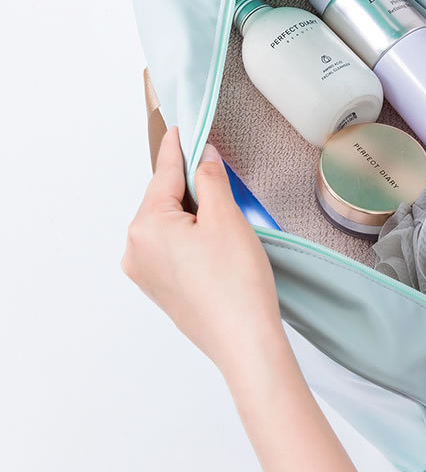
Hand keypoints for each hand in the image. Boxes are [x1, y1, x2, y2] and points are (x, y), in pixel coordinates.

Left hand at [122, 127, 283, 377]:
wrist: (244, 342)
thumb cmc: (236, 284)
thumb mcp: (227, 218)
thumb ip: (210, 180)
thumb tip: (202, 158)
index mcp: (145, 226)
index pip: (162, 175)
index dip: (177, 149)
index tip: (179, 129)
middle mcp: (135, 250)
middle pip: (164, 201)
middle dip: (190, 187)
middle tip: (219, 176)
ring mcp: (145, 274)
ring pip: (168, 227)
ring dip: (193, 216)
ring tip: (226, 221)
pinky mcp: (160, 290)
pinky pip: (171, 250)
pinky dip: (190, 239)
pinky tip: (216, 246)